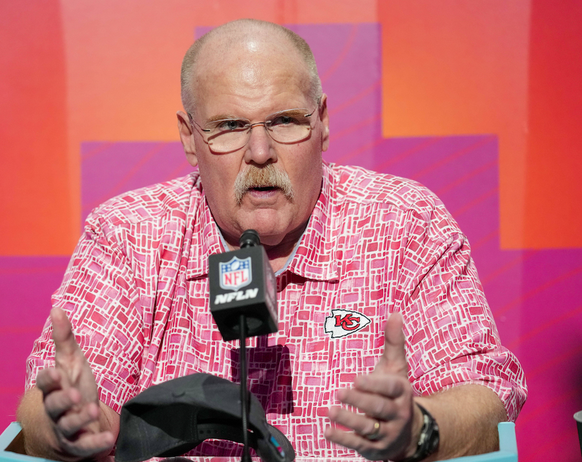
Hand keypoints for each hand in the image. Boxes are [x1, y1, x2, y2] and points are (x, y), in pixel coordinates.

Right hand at [34, 307, 115, 460]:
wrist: (78, 422)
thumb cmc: (72, 387)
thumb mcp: (71, 362)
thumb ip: (64, 338)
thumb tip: (57, 308)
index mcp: (53, 389)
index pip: (45, 384)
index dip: (49, 379)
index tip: (56, 372)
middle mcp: (56, 410)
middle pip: (53, 406)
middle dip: (62, 400)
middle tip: (74, 394)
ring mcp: (67, 429)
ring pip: (68, 426)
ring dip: (79, 419)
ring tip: (92, 409)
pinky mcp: (79, 445)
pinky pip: (86, 446)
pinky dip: (95, 444)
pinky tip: (107, 439)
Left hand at [325, 313, 420, 460]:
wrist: (410, 433)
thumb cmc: (395, 393)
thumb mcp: (397, 369)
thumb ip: (394, 342)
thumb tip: (395, 313)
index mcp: (402, 392)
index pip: (390, 388)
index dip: (374, 384)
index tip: (356, 378)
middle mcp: (397, 414)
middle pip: (379, 408)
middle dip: (360, 401)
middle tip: (339, 392)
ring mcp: (387, 433)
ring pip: (368, 428)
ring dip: (348, 420)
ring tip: (330, 410)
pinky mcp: (375, 449)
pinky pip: (359, 444)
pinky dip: (343, 439)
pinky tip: (328, 430)